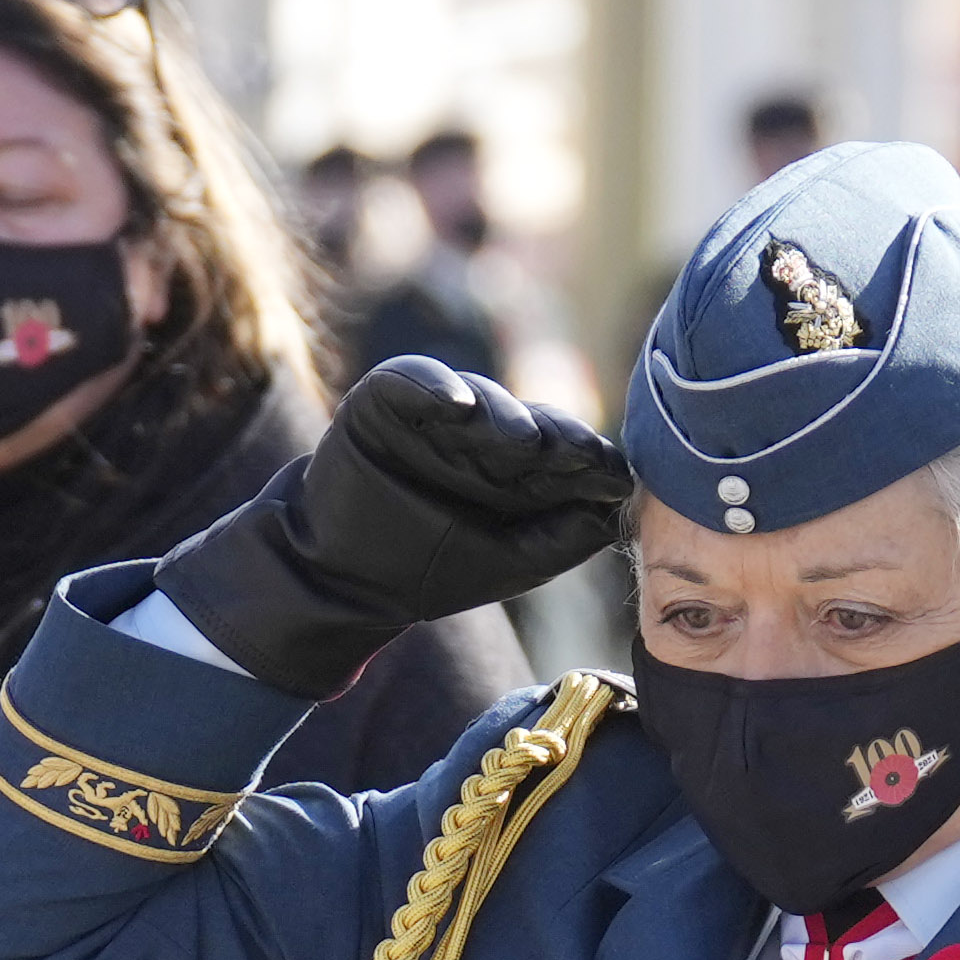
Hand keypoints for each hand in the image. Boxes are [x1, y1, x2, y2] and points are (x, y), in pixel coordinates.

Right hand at [149, 357, 636, 695]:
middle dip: (557, 438)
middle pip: (530, 422)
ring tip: (522, 438)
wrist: (341, 578)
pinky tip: (460, 404)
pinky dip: (436, 386)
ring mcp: (437, 416)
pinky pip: (414, 381)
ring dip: (502, 418)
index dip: (589, 460)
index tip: (614, 474)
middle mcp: (484, 436)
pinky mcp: (387, 401)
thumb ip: (565, 538)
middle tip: (579, 451)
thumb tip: (618, 503)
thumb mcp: (511, 563)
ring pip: (481, 402)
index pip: (565, 453)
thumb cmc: (428, 572)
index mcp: (519, 471)